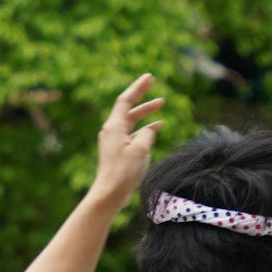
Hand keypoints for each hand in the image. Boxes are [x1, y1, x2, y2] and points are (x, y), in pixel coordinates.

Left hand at [89, 73, 165, 204]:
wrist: (110, 193)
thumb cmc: (123, 171)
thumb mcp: (140, 149)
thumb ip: (148, 134)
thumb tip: (151, 130)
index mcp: (114, 126)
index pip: (125, 100)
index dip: (138, 87)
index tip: (150, 77)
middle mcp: (112, 131)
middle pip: (129, 110)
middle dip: (144, 100)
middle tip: (159, 91)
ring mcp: (114, 141)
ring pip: (132, 122)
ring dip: (146, 114)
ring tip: (161, 106)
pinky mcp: (118, 152)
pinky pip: (133, 135)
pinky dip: (145, 130)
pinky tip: (157, 128)